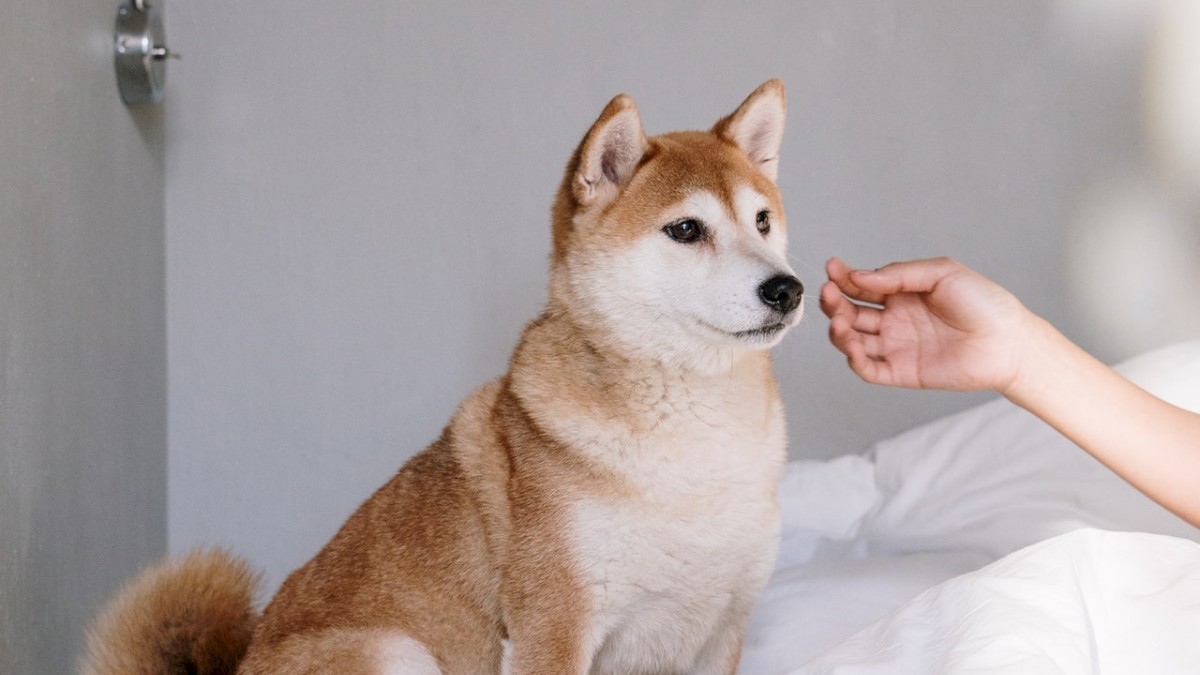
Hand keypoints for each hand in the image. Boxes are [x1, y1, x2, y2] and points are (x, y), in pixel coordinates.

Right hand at [819, 257, 1032, 392]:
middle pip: (850, 312)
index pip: (862, 286)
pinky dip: (854, 359)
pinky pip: (868, 369)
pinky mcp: (901, 372)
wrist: (1009, 342)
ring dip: (839, 331)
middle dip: (834, 303)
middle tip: (828, 293)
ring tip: (840, 322)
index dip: (843, 278)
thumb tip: (859, 277)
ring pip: (853, 340)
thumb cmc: (984, 303)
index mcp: (902, 294)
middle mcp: (894, 320)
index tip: (832, 269)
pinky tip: (853, 346)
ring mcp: (896, 346)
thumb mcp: (941, 273)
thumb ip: (898, 274)